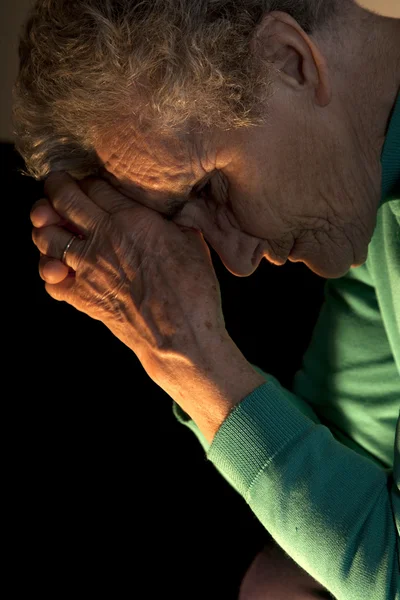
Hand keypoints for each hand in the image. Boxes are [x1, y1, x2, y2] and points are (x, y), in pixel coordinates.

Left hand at [31, 172, 226, 381]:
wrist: (180, 335)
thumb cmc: (192, 289)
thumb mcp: (191, 239)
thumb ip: (173, 217)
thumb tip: (171, 205)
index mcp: (130, 219)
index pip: (92, 184)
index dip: (88, 179)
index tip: (89, 182)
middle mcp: (101, 237)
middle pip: (61, 198)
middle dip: (55, 187)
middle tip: (57, 186)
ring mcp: (86, 268)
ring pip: (45, 235)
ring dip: (45, 227)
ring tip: (53, 226)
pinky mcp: (80, 296)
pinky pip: (48, 278)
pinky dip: (49, 269)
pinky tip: (61, 267)